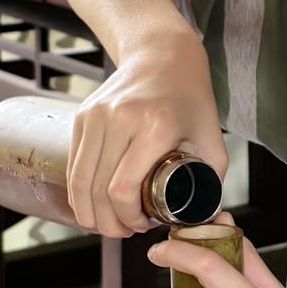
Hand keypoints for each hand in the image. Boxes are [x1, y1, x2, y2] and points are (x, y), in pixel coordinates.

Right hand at [67, 29, 227, 236]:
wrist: (162, 55)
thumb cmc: (190, 97)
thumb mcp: (212, 137)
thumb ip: (211, 178)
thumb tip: (205, 218)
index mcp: (154, 126)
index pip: (123, 187)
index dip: (128, 217)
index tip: (141, 225)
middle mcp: (120, 119)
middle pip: (98, 188)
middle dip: (107, 221)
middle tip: (123, 232)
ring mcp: (96, 116)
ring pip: (79, 179)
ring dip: (88, 211)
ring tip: (105, 224)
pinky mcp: (82, 115)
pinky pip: (74, 163)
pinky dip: (79, 190)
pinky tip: (92, 204)